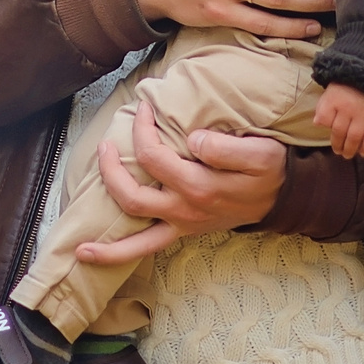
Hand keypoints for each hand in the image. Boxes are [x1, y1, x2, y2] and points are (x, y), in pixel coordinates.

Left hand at [71, 98, 284, 265]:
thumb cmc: (269, 171)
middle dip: (111, 168)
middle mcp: (185, 211)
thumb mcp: (260, 153)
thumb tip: (192, 140)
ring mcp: (181, 225)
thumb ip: (226, 149)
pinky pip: (143, 248)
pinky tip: (87, 253)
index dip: (143, 130)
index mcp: (200, 187)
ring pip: (133, 235)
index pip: (153, 157)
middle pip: (131, 194)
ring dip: (104, 227)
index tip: (146, 109)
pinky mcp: (181, 231)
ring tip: (80, 214)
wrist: (283, 198)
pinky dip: (114, 254)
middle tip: (106, 143)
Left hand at [314, 83, 363, 158]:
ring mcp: (363, 114)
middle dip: (337, 144)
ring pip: (354, 137)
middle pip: (339, 131)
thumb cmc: (348, 86)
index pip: (324, 118)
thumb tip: (317, 123)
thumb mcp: (331, 91)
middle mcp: (347, 108)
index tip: (328, 130)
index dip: (325, 125)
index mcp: (334, 99)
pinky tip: (363, 153)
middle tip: (338, 151)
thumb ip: (323, 106)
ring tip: (347, 154)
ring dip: (350, 149)